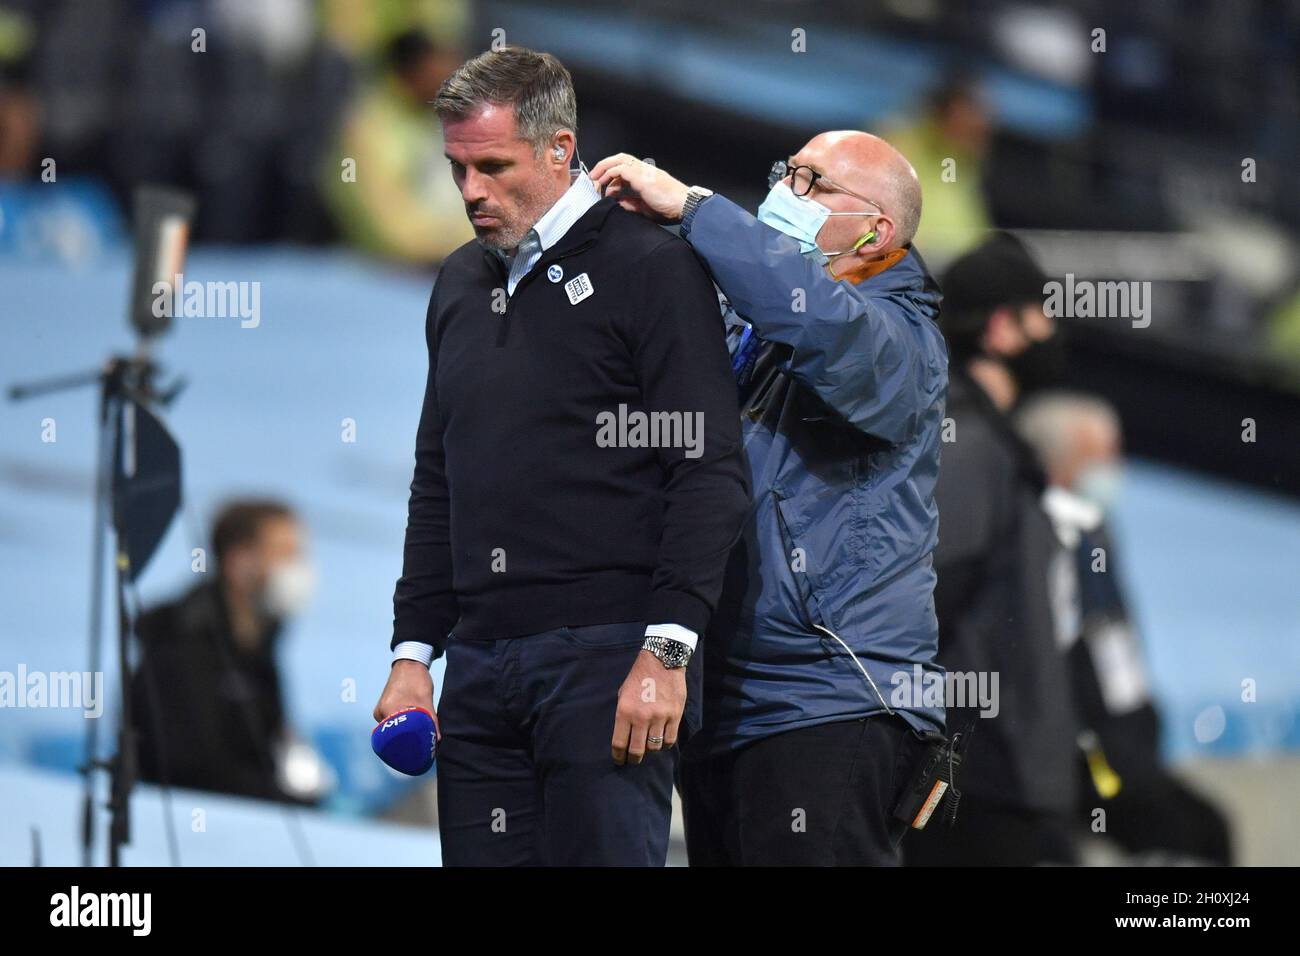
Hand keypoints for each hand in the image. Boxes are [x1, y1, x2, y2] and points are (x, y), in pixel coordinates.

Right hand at [374, 660, 439, 737]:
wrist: (409, 663)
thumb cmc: (416, 679)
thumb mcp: (426, 701)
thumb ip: (431, 721)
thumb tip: (436, 739)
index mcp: (387, 711)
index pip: (394, 737)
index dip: (406, 744)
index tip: (417, 748)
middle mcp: (380, 713)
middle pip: (393, 734)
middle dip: (406, 738)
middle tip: (420, 742)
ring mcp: (380, 710)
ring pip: (393, 727)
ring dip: (405, 729)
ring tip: (417, 730)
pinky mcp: (384, 707)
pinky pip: (392, 720)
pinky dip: (402, 722)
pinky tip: (411, 721)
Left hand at [589, 153, 689, 224]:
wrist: (684, 206)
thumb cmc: (670, 207)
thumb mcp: (645, 208)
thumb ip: (631, 203)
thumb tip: (617, 202)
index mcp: (646, 176)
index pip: (625, 167)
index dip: (611, 174)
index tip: (602, 185)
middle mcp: (644, 169)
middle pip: (620, 158)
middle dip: (604, 166)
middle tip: (593, 178)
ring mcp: (643, 171)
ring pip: (618, 160)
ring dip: (603, 168)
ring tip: (594, 180)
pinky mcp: (641, 176)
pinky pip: (620, 169)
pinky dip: (609, 174)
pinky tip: (603, 184)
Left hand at [611, 650, 685, 764]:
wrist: (662, 662)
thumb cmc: (639, 677)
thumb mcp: (623, 693)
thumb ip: (623, 714)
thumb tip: (624, 734)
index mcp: (625, 711)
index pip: (619, 743)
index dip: (618, 756)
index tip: (619, 760)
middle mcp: (641, 717)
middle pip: (637, 750)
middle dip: (633, 759)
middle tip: (633, 760)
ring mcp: (660, 717)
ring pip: (654, 746)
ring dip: (650, 750)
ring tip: (648, 747)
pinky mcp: (675, 715)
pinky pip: (670, 739)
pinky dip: (665, 744)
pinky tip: (662, 741)